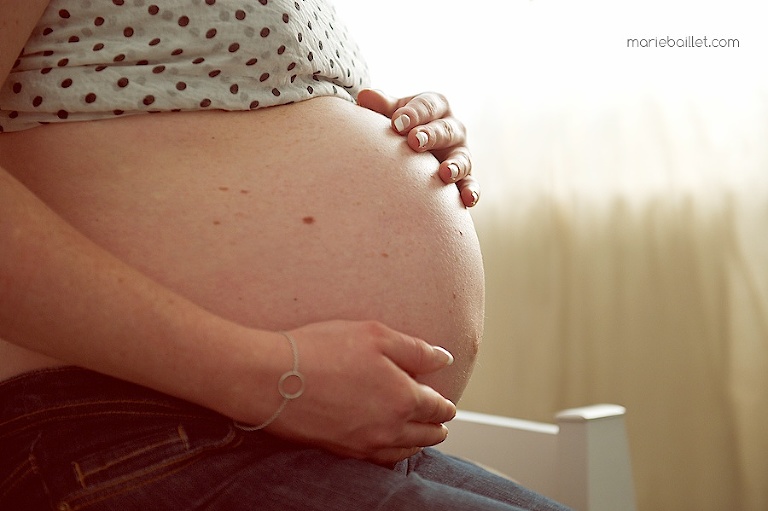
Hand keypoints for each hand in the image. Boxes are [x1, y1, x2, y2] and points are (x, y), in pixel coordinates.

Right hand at [262, 320, 455, 464]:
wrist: (271, 378)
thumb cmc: (321, 350)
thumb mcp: (375, 334)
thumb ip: (415, 349)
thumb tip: (443, 359)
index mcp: (403, 398)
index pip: (438, 407)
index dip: (445, 405)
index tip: (447, 403)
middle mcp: (389, 428)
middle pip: (426, 435)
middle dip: (437, 427)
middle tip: (440, 422)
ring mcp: (365, 444)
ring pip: (404, 452)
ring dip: (417, 443)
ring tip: (421, 437)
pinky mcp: (341, 451)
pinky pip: (378, 461)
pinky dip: (391, 455)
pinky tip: (387, 447)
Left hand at [357, 89, 479, 207]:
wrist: (415, 147)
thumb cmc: (402, 125)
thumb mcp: (394, 113)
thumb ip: (382, 106)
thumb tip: (365, 96)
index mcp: (436, 106)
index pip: (427, 106)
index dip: (413, 114)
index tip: (396, 123)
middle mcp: (453, 128)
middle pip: (445, 130)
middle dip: (431, 135)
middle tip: (414, 141)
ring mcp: (460, 153)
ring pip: (462, 158)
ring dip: (455, 166)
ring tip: (444, 173)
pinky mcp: (465, 177)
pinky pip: (470, 184)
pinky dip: (471, 191)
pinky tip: (467, 199)